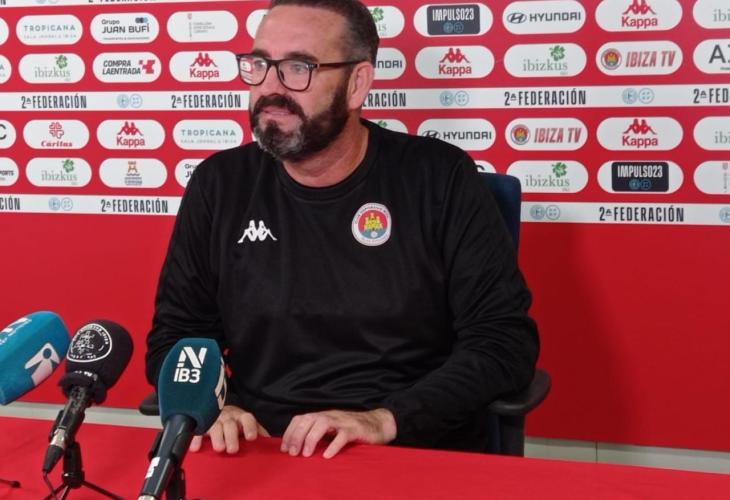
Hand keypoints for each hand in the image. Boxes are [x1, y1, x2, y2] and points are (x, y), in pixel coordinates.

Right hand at [189, 405, 269, 453]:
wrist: (216, 407)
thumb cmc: (235, 421)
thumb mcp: (247, 424)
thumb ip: (258, 431)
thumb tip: (269, 442)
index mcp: (241, 417)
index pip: (247, 419)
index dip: (250, 427)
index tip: (251, 438)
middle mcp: (228, 417)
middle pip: (230, 424)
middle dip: (231, 436)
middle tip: (233, 450)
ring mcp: (214, 420)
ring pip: (215, 426)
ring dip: (217, 437)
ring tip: (219, 449)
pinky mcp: (201, 425)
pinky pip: (198, 431)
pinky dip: (196, 439)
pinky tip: (196, 448)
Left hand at [281, 408, 396, 458]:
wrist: (377, 424)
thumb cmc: (351, 429)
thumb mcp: (332, 429)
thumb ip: (317, 434)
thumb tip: (297, 448)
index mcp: (323, 415)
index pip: (301, 418)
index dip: (290, 432)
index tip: (284, 449)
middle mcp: (331, 415)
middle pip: (309, 420)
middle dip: (297, 436)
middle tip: (292, 453)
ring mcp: (343, 421)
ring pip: (323, 424)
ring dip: (311, 438)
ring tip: (306, 454)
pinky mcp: (355, 429)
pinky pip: (343, 435)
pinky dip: (333, 445)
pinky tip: (327, 455)